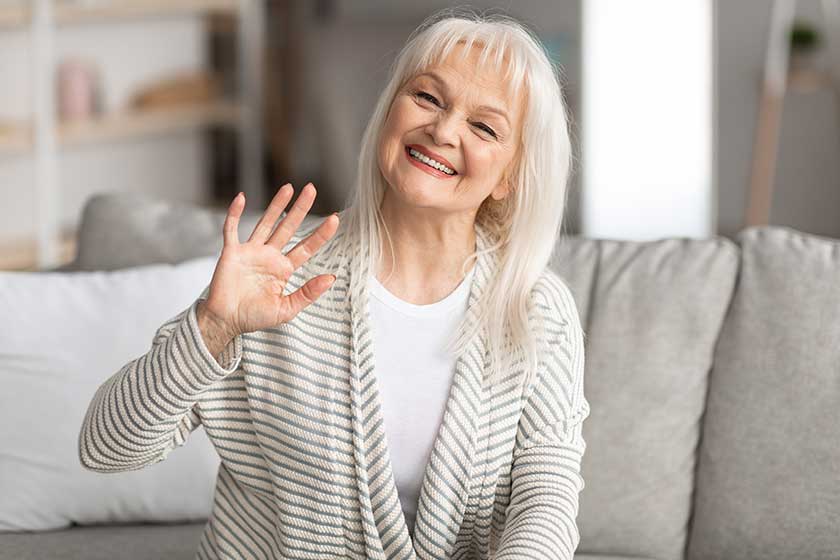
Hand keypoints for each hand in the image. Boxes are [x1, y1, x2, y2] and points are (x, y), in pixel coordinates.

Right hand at [201, 183, 339, 336]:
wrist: (226, 321)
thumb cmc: (254, 317)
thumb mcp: (286, 309)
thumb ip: (308, 293)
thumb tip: (331, 278)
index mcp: (284, 269)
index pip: (306, 247)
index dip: (320, 234)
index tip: (335, 218)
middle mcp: (269, 256)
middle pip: (288, 227)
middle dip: (301, 208)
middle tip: (312, 188)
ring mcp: (251, 252)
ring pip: (266, 223)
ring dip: (276, 205)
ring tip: (288, 187)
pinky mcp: (232, 252)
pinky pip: (232, 229)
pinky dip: (235, 213)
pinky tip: (241, 198)